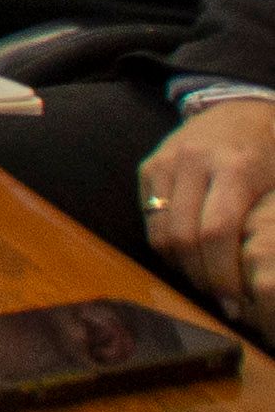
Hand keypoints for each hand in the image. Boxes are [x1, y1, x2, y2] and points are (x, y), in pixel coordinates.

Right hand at [142, 99, 274, 319]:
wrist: (242, 109)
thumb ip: (272, 226)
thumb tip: (264, 277)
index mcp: (236, 167)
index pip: (217, 232)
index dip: (223, 273)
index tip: (237, 301)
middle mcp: (194, 161)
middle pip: (185, 236)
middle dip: (202, 277)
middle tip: (221, 300)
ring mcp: (167, 162)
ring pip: (161, 231)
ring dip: (181, 266)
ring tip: (206, 282)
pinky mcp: (149, 166)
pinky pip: (150, 217)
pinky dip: (167, 245)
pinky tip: (189, 257)